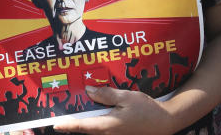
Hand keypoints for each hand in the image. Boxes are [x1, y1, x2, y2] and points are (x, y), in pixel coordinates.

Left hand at [52, 86, 174, 134]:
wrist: (164, 122)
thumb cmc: (146, 109)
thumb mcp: (126, 97)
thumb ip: (106, 94)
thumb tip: (89, 91)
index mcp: (108, 126)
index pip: (83, 126)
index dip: (68, 125)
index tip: (55, 124)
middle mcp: (108, 134)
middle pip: (87, 129)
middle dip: (75, 123)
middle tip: (63, 116)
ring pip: (94, 129)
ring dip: (85, 123)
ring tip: (77, 113)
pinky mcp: (119, 134)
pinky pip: (102, 130)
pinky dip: (95, 123)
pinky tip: (97, 112)